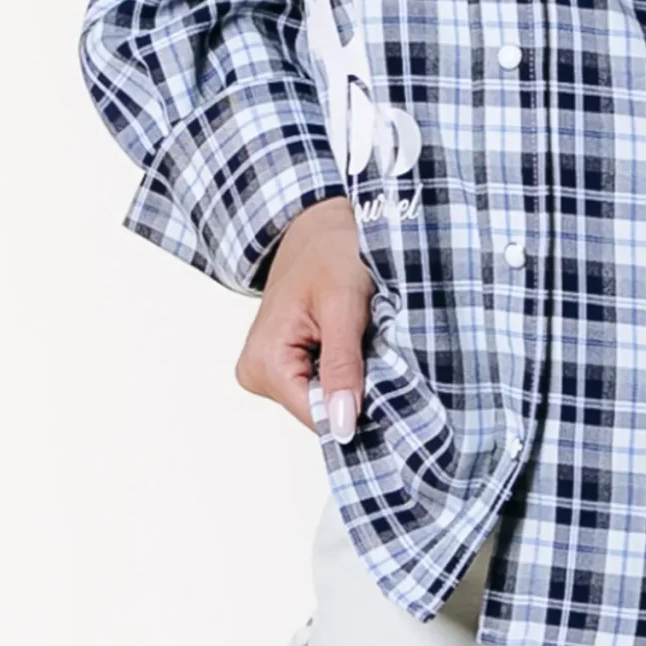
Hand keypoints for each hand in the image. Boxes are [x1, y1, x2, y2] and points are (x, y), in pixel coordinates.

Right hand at [234, 194, 374, 444]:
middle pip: (319, 410)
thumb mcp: (344, 305)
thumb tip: (343, 424)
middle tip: (374, 348)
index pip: (316, 417)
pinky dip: (345, 366)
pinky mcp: (285, 361)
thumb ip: (341, 367)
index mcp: (264, 362)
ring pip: (324, 397)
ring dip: (351, 376)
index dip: (356, 409)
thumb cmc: (330, 248)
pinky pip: (322, 381)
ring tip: (362, 337)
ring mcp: (270, 368)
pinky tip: (353, 341)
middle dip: (354, 388)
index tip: (389, 390)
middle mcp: (257, 371)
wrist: (323, 220)